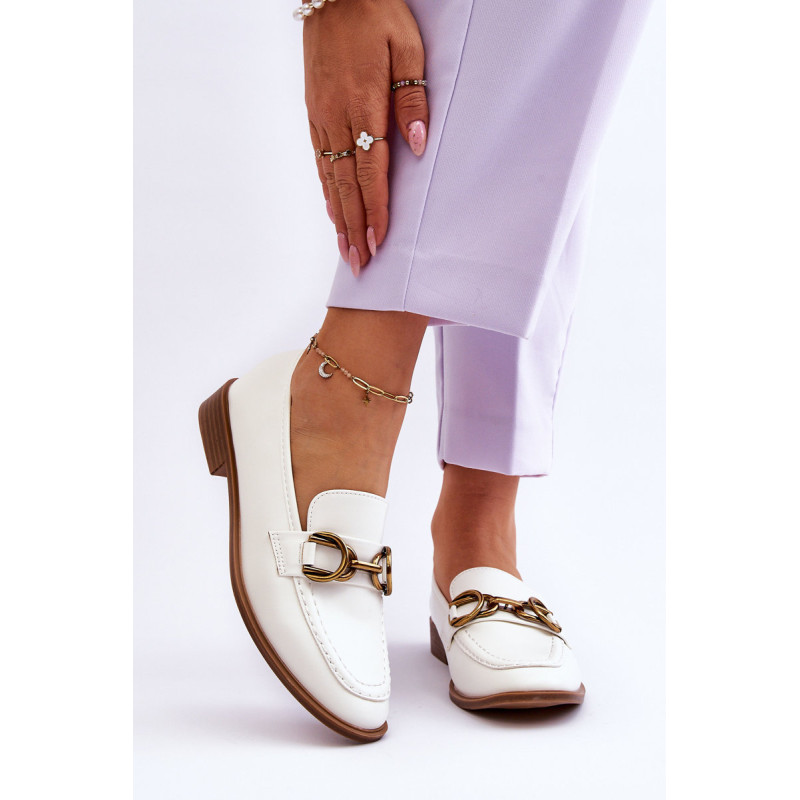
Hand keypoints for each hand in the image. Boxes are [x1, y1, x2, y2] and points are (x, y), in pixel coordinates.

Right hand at [303, 0, 427, 273]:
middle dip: (355, 228)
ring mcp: (321, 116)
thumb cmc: (377, 14)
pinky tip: (333, 210)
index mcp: (363, 104)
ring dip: (339, 217)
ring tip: (346, 249)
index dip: (376, 211)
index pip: (370, 172)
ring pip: (329, 178)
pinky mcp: (314, 111)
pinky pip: (320, 159)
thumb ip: (412, 98)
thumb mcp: (408, 47)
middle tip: (359, 265)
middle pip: (346, 186)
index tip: (379, 243)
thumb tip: (417, 146)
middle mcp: (336, 117)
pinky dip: (326, 190)